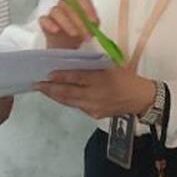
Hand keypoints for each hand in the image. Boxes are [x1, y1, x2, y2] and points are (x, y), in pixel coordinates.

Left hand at [37, 66, 155, 119]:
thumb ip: (92, 66)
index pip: (77, 77)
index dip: (61, 76)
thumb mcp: (111, 66)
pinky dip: (66, 100)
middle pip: (68, 92)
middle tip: (36, 84)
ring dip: (55, 96)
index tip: (47, 74)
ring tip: (43, 90)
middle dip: (50, 89)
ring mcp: (94, 107)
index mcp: (101, 79)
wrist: (140, 98)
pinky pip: (77, 106)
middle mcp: (96, 95)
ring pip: (70, 101)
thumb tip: (71, 62)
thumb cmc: (126, 77)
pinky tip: (58, 96)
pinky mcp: (94, 114)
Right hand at [39, 0, 98, 49]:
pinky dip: (50, 24)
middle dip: (80, 20)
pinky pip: (44, 19)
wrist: (67, 45)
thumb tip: (94, 24)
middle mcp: (65, 4)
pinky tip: (56, 30)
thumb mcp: (90, 29)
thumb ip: (93, 25)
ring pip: (57, 11)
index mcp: (77, 2)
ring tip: (74, 34)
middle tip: (86, 33)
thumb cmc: (79, 32)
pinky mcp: (45, 21)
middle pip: (70, 6)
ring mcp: (54, 12)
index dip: (88, 9)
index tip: (93, 22)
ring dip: (67, 23)